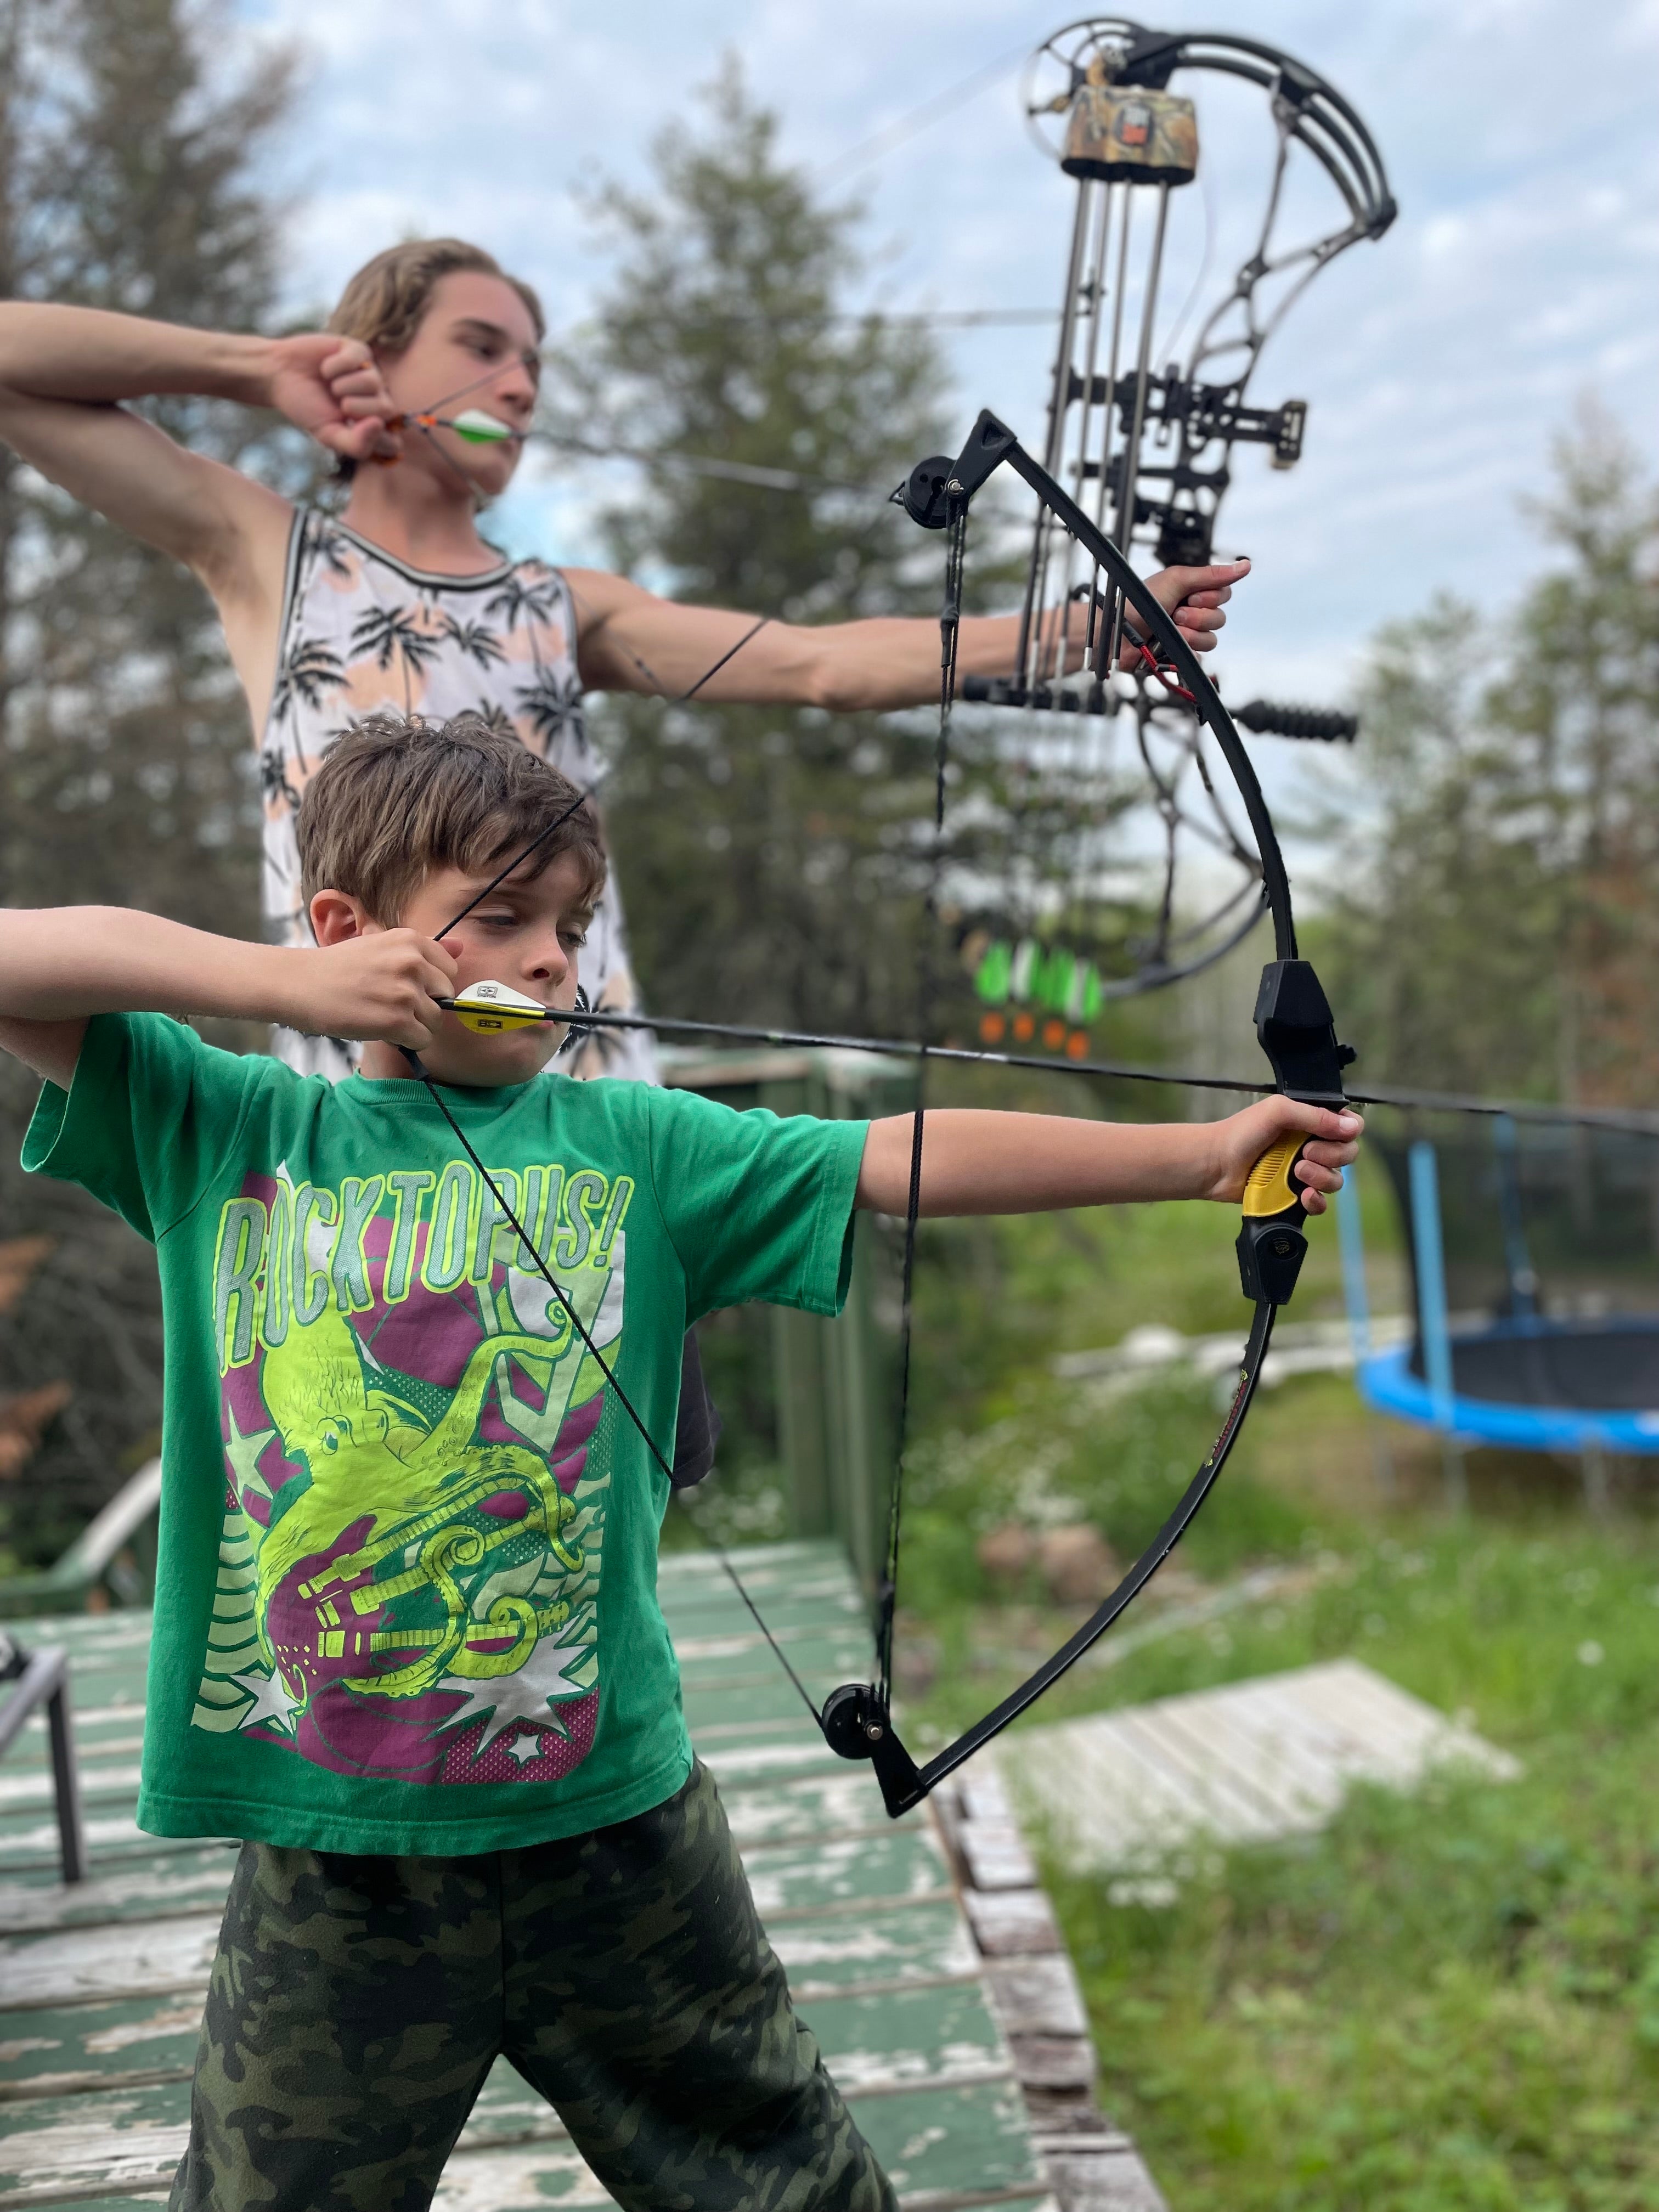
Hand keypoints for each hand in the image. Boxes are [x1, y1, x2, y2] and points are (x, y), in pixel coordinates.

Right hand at [262, 333, 401, 462]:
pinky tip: (326, 368)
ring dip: (343, 386)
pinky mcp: (359, 351)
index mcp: (371, 426)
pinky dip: (335, 366)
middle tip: (339, 404)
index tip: (350, 431)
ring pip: (374, 382)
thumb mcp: (328, 434)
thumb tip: (379, 424)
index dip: (373, 438)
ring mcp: (370, 374)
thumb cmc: (306, 407)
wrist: (279, 375)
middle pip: (387, 409)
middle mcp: (376, 400)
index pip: (392, 442)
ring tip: (330, 385)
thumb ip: (356, 444)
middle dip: (357, 408)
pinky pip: (359, 359)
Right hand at [292, 930, 455, 1048]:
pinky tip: (384, 1032)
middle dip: (425, 1006)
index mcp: (411, 941)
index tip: (408, 988)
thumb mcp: (381, 945)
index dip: (431, 985)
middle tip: (393, 1006)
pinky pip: (422, 1039)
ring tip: (385, 1018)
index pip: (449, 969)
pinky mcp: (395, 1020)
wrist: (299, 983)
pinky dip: (408, 1042)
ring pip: (435, 1020)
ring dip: (415, 1026)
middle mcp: (413, 962)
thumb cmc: (338, 966)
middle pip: (445, 996)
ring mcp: (405, 992)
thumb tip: (463, 947)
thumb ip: (424, 949)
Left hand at [1125, 557, 1250, 660]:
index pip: (1224, 594)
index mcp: (1192, 592)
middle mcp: (1192, 613)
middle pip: (1220, 618)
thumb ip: (1212, 574)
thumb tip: (1245, 565)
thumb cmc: (1138, 601)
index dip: (1210, 597)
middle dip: (1198, 616)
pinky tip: (1170, 645)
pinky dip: (1186, 651)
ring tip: (1170, 629)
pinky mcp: (1179, 656)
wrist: (1116, 630)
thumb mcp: (1176, 579)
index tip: (1189, 596)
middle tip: (1176, 613)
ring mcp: (1186, 636)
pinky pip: (1199, 658)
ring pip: (1211, 640)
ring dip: (1191, 634)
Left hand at [1206, 1096, 1363, 1215]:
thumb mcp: (1279, 1111)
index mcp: (1311, 1121)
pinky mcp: (1294, 1195)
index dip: (1348, 1132)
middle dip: (1332, 1155)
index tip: (1332, 1134)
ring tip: (1297, 1172)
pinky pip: (1321, 1203)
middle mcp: (1312, 1145)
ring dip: (1322, 1177)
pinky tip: (1304, 1196)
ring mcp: (1304, 1172)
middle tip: (1304, 1153)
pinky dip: (1317, 1201)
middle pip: (1348, 1154)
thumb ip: (1316, 1116)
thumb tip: (1353, 1128)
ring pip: (1336, 1180)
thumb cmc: (1241, 1133)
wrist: (1216, 1165)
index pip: (1350, 1125)